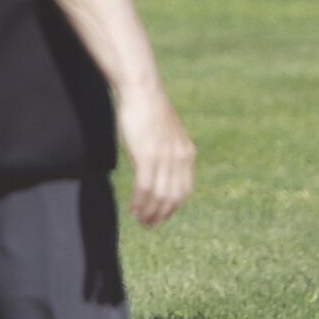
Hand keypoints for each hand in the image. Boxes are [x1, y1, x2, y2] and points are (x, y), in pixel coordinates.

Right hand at [116, 86, 194, 226]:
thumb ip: (168, 154)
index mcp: (186, 153)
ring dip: (148, 212)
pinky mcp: (147, 155)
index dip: (173, 207)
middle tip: (148, 225)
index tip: (161, 217)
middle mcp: (179, 157)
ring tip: (139, 220)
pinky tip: (132, 210)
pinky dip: (139, 202)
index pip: (184, 190)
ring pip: (158, 195)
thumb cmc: (150, 113)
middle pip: (173, 197)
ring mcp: (164, 157)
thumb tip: (162, 171)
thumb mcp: (166, 136)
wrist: (142, 92)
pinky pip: (145, 187)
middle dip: (161, 214)